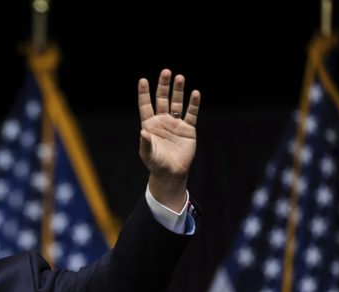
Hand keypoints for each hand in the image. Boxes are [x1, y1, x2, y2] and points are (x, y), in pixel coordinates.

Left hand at [138, 69, 200, 211]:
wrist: (171, 173)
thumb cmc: (156, 164)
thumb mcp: (148, 154)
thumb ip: (145, 142)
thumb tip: (142, 131)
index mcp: (150, 124)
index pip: (146, 105)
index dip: (144, 93)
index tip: (143, 80)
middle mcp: (162, 121)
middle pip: (162, 99)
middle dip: (164, 86)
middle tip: (166, 71)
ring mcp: (175, 124)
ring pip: (177, 103)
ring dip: (178, 91)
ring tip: (180, 77)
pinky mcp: (188, 129)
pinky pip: (191, 114)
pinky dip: (193, 104)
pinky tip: (195, 93)